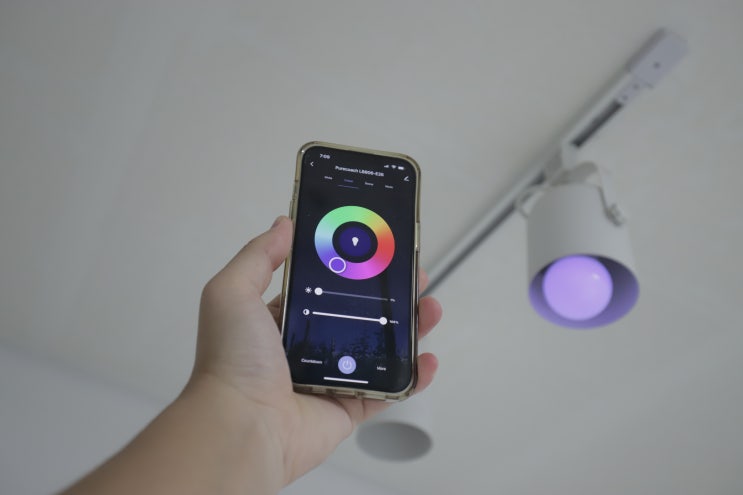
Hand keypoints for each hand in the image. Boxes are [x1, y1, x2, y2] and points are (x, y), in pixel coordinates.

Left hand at [190, 215, 440, 485]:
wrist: (242, 426)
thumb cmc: (235, 357)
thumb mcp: (231, 292)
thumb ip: (258, 256)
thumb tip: (284, 222)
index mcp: (281, 320)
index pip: (324, 287)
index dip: (352, 267)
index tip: (378, 248)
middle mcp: (307, 347)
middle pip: (359, 315)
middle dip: (390, 295)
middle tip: (415, 277)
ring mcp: (331, 378)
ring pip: (380, 349)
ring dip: (410, 329)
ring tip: (431, 309)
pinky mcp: (349, 407)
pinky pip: (388, 390)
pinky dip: (413, 377)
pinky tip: (430, 359)